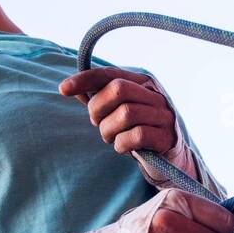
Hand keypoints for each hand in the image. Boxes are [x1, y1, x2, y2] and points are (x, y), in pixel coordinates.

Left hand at [60, 67, 177, 155]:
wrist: (170, 158)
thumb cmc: (138, 131)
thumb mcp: (117, 112)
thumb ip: (98, 100)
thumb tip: (69, 88)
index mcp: (143, 83)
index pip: (110, 74)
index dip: (85, 79)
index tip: (63, 89)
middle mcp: (156, 95)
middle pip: (118, 89)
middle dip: (98, 108)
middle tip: (98, 123)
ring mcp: (164, 115)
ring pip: (127, 113)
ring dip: (109, 129)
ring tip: (110, 137)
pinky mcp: (166, 137)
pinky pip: (137, 135)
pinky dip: (122, 143)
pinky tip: (122, 147)